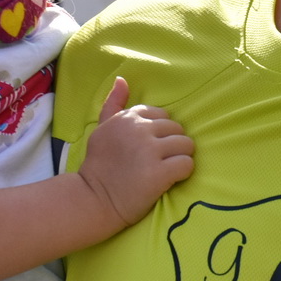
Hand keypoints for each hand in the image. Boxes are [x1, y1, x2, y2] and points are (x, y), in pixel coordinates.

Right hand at [78, 77, 195, 228]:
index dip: (160, 134)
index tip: (148, 149)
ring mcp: (149, 150)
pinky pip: (187, 164)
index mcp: (127, 117)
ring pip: (186, 145)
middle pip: (178, 129)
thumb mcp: (102, 129)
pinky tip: (169, 180)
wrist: (93, 200)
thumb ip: (114, 104)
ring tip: (165, 170)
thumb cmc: (99, 166)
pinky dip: (183, 173)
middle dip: (172, 145)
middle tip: (157, 162)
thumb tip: (122, 79)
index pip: (163, 115)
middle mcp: (139, 129)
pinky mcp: (159, 172)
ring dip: (180, 158)